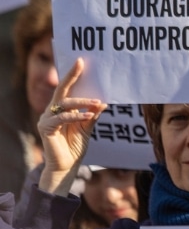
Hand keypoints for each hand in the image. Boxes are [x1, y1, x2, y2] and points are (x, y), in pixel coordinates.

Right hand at [38, 58, 105, 195]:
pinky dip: (75, 116)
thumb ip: (92, 115)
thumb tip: (102, 102)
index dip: (72, 75)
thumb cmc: (75, 147)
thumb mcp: (87, 128)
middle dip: (71, 76)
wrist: (66, 167)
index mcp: (61, 109)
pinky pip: (61, 118)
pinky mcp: (45, 128)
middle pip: (61, 90)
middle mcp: (51, 111)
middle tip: (81, 64)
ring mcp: (47, 119)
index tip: (81, 61)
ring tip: (96, 103)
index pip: (67, 89)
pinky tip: (87, 117)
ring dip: (81, 102)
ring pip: (64, 104)